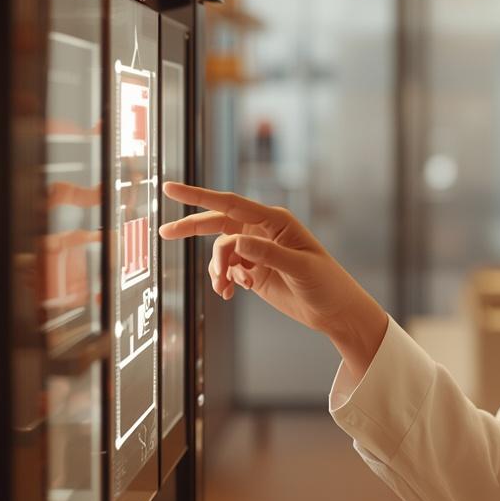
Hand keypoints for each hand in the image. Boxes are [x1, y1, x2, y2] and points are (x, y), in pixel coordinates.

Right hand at [157, 182, 386, 354]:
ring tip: (225, 288)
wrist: (335, 312)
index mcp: (275, 221)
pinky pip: (227, 270)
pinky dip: (223, 281)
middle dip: (191, 228)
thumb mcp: (300, 269)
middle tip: (164, 233)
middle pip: (217, 223)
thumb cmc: (327, 285)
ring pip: (220, 252)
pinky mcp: (254, 271)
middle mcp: (263, 231)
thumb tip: (236, 242)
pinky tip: (231, 293)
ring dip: (216, 269)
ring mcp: (257, 251)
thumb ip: (267, 254)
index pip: (229, 203)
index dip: (198, 196)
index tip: (170, 189)